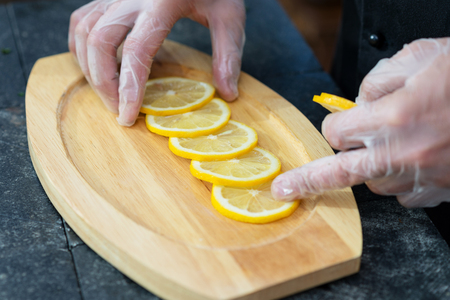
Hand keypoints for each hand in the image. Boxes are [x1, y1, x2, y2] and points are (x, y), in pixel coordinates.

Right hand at [69, 0, 244, 125]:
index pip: (136, 51)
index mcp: (161, 2)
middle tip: (118, 110)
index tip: (128, 116)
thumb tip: (228, 94)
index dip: (129, 88)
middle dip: (103, 83)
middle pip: (99, 42)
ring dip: (89, 67)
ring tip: (109, 94)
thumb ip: (228, 54)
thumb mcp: (230, 15)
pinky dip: (81, 46)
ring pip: (85, 31)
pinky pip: (82, 20)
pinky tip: (93, 64)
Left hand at [272, 38, 449, 207]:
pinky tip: (418, 156)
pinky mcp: (440, 192)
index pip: (335, 130)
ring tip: (397, 142)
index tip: (338, 123)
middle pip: (341, 171)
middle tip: (286, 189)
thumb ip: (378, 80)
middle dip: (311, 177)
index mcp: (392, 118)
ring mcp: (422, 178)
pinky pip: (405, 193)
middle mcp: (402, 154)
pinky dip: (402, 178)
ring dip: (374, 164)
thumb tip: (358, 102)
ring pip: (375, 181)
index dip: (336, 123)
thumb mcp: (419, 57)